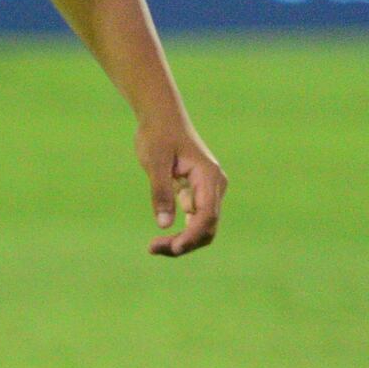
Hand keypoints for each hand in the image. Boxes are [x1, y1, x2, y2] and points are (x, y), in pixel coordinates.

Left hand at [138, 116, 227, 256]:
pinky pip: (195, 219)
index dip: (192, 235)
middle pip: (208, 226)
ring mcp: (209, 190)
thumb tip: (163, 224)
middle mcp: (215, 186)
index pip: (207, 215)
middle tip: (153, 249)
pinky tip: (161, 238)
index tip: (173, 248)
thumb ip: (160, 191)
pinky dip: (181, 231)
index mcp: (208, 176)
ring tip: (154, 247)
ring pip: (203, 226)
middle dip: (185, 242)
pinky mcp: (199, 193)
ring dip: (183, 240)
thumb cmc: (158, 135)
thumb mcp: (155, 162)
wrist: (162, 118)